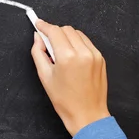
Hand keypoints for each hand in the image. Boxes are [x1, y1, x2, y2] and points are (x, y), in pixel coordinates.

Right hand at [31, 20, 109, 135]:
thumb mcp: (44, 76)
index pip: (54, 31)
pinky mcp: (100, 58)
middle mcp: (83, 52)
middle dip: (55, 32)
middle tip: (48, 44)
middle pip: (66, 29)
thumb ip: (38, 52)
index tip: (38, 24)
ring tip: (61, 52)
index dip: (44, 26)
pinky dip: (77, 43)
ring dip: (66, 37)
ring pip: (77, 33)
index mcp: (67, 57)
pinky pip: (86, 42)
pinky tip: (72, 55)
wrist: (87, 114)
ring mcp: (94, 54)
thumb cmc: (64, 100)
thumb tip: (38, 37)